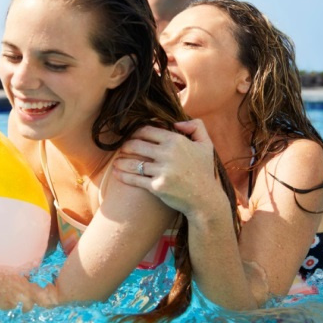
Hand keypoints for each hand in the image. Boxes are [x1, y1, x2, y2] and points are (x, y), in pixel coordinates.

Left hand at [113, 120, 227, 216]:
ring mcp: (161, 171)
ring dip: (121, 161)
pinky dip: (123, 176)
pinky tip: (117, 173)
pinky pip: (135, 179)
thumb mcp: (206, 145)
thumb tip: (177, 123)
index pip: (148, 131)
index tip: (131, 135)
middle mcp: (167, 154)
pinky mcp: (157, 186)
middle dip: (125, 146)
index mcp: (176, 141)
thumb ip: (196, 127)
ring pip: (133, 163)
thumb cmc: (204, 172)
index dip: (136, 132)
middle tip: (120, 148)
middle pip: (136, 145)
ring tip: (116, 162)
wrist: (205, 199)